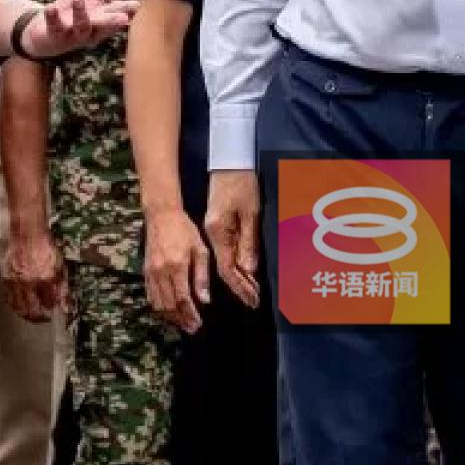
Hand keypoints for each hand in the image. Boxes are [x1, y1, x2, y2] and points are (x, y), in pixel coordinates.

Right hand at [5, 226, 68, 322]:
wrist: (28, 235)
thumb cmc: (45, 248)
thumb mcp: (60, 267)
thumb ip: (62, 288)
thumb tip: (66, 305)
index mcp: (46, 278)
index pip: (50, 304)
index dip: (53, 310)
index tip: (55, 311)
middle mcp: (30, 282)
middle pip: (33, 312)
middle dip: (40, 318)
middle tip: (44, 318)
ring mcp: (16, 282)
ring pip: (20, 309)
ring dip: (27, 316)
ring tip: (33, 315)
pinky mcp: (7, 280)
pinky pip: (10, 300)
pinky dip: (16, 307)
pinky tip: (22, 306)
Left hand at [21, 0, 143, 59]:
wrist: (45, 30)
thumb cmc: (75, 9)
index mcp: (105, 18)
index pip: (118, 12)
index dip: (126, 10)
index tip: (136, 5)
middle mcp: (92, 28)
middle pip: (104, 25)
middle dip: (113, 21)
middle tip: (123, 18)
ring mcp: (73, 33)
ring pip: (81, 27)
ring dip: (80, 15)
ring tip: (79, 0)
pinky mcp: (55, 35)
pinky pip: (55, 27)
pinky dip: (53, 18)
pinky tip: (51, 8)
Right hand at [144, 206, 211, 332]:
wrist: (161, 215)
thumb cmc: (185, 230)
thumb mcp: (200, 249)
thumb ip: (202, 276)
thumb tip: (205, 301)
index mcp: (177, 266)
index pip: (183, 299)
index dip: (191, 315)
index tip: (199, 324)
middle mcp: (162, 272)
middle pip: (169, 305)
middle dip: (181, 320)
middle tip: (192, 328)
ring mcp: (151, 272)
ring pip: (158, 303)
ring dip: (170, 317)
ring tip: (182, 323)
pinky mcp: (146, 271)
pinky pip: (150, 295)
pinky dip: (159, 307)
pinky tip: (168, 311)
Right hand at [204, 170, 261, 309]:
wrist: (228, 162)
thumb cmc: (241, 184)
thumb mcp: (250, 213)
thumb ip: (249, 242)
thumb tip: (250, 270)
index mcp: (218, 233)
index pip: (228, 269)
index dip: (241, 287)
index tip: (253, 301)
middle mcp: (211, 236)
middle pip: (224, 268)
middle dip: (239, 287)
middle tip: (254, 302)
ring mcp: (211, 231)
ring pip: (223, 262)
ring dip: (237, 279)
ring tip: (250, 293)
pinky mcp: (215, 226)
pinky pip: (221, 253)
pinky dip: (231, 267)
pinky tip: (238, 274)